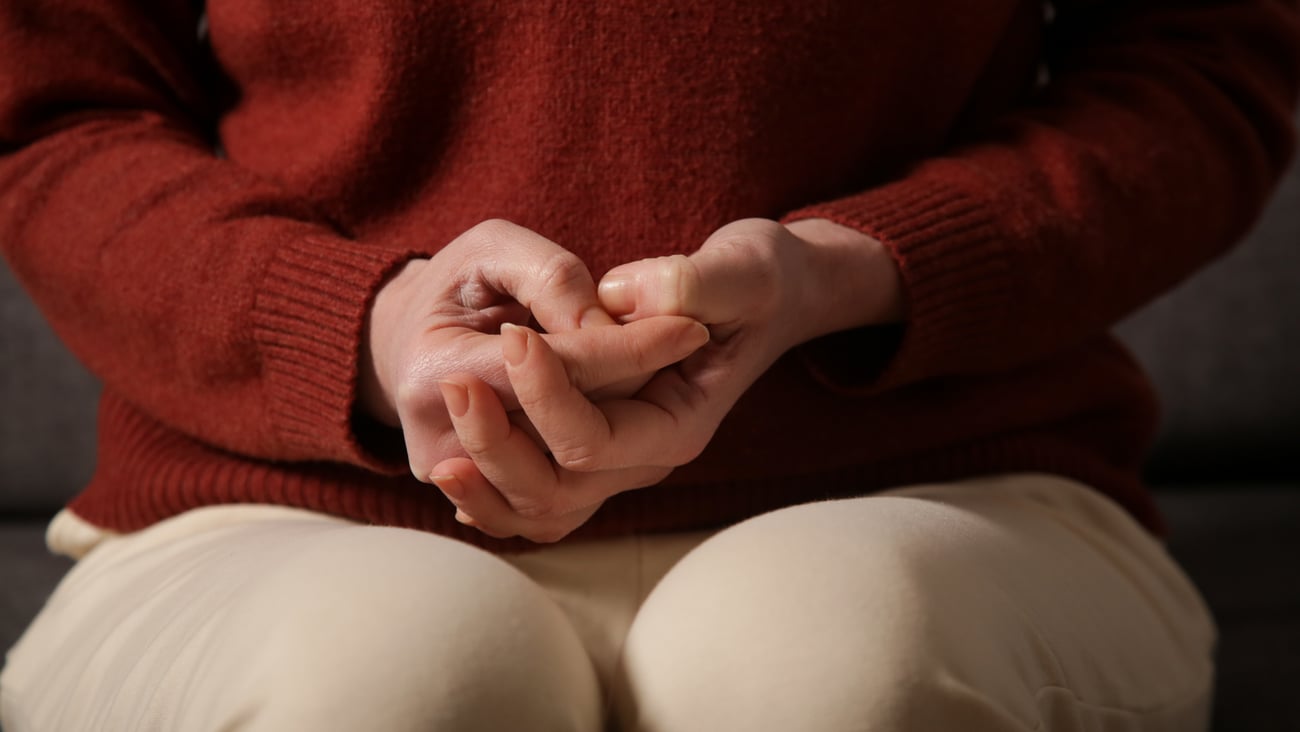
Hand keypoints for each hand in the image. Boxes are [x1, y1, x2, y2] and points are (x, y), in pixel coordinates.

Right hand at [359, 219, 710, 482]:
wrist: (413, 340)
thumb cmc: (458, 282)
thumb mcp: (495, 247)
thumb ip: (550, 278)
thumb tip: (604, 325)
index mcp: (434, 372)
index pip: (552, 371)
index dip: (629, 348)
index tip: (690, 326)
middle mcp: (441, 446)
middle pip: (563, 442)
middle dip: (633, 393)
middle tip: (682, 337)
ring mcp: (470, 486)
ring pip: (562, 493)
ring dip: (627, 436)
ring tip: (660, 378)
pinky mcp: (490, 502)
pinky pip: (551, 514)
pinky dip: (601, 475)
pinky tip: (637, 428)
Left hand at [430, 218, 900, 540]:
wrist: (764, 297)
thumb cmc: (754, 280)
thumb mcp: (743, 268)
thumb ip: (692, 283)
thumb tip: (621, 297)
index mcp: (681, 421)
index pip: (595, 438)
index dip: (547, 390)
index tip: (514, 331)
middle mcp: (648, 454)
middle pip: (558, 484)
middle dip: (498, 441)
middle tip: (452, 382)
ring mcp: (622, 459)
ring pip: (542, 506)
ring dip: (487, 484)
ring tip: (439, 455)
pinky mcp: (598, 448)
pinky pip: (540, 500)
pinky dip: (496, 497)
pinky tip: (457, 472)